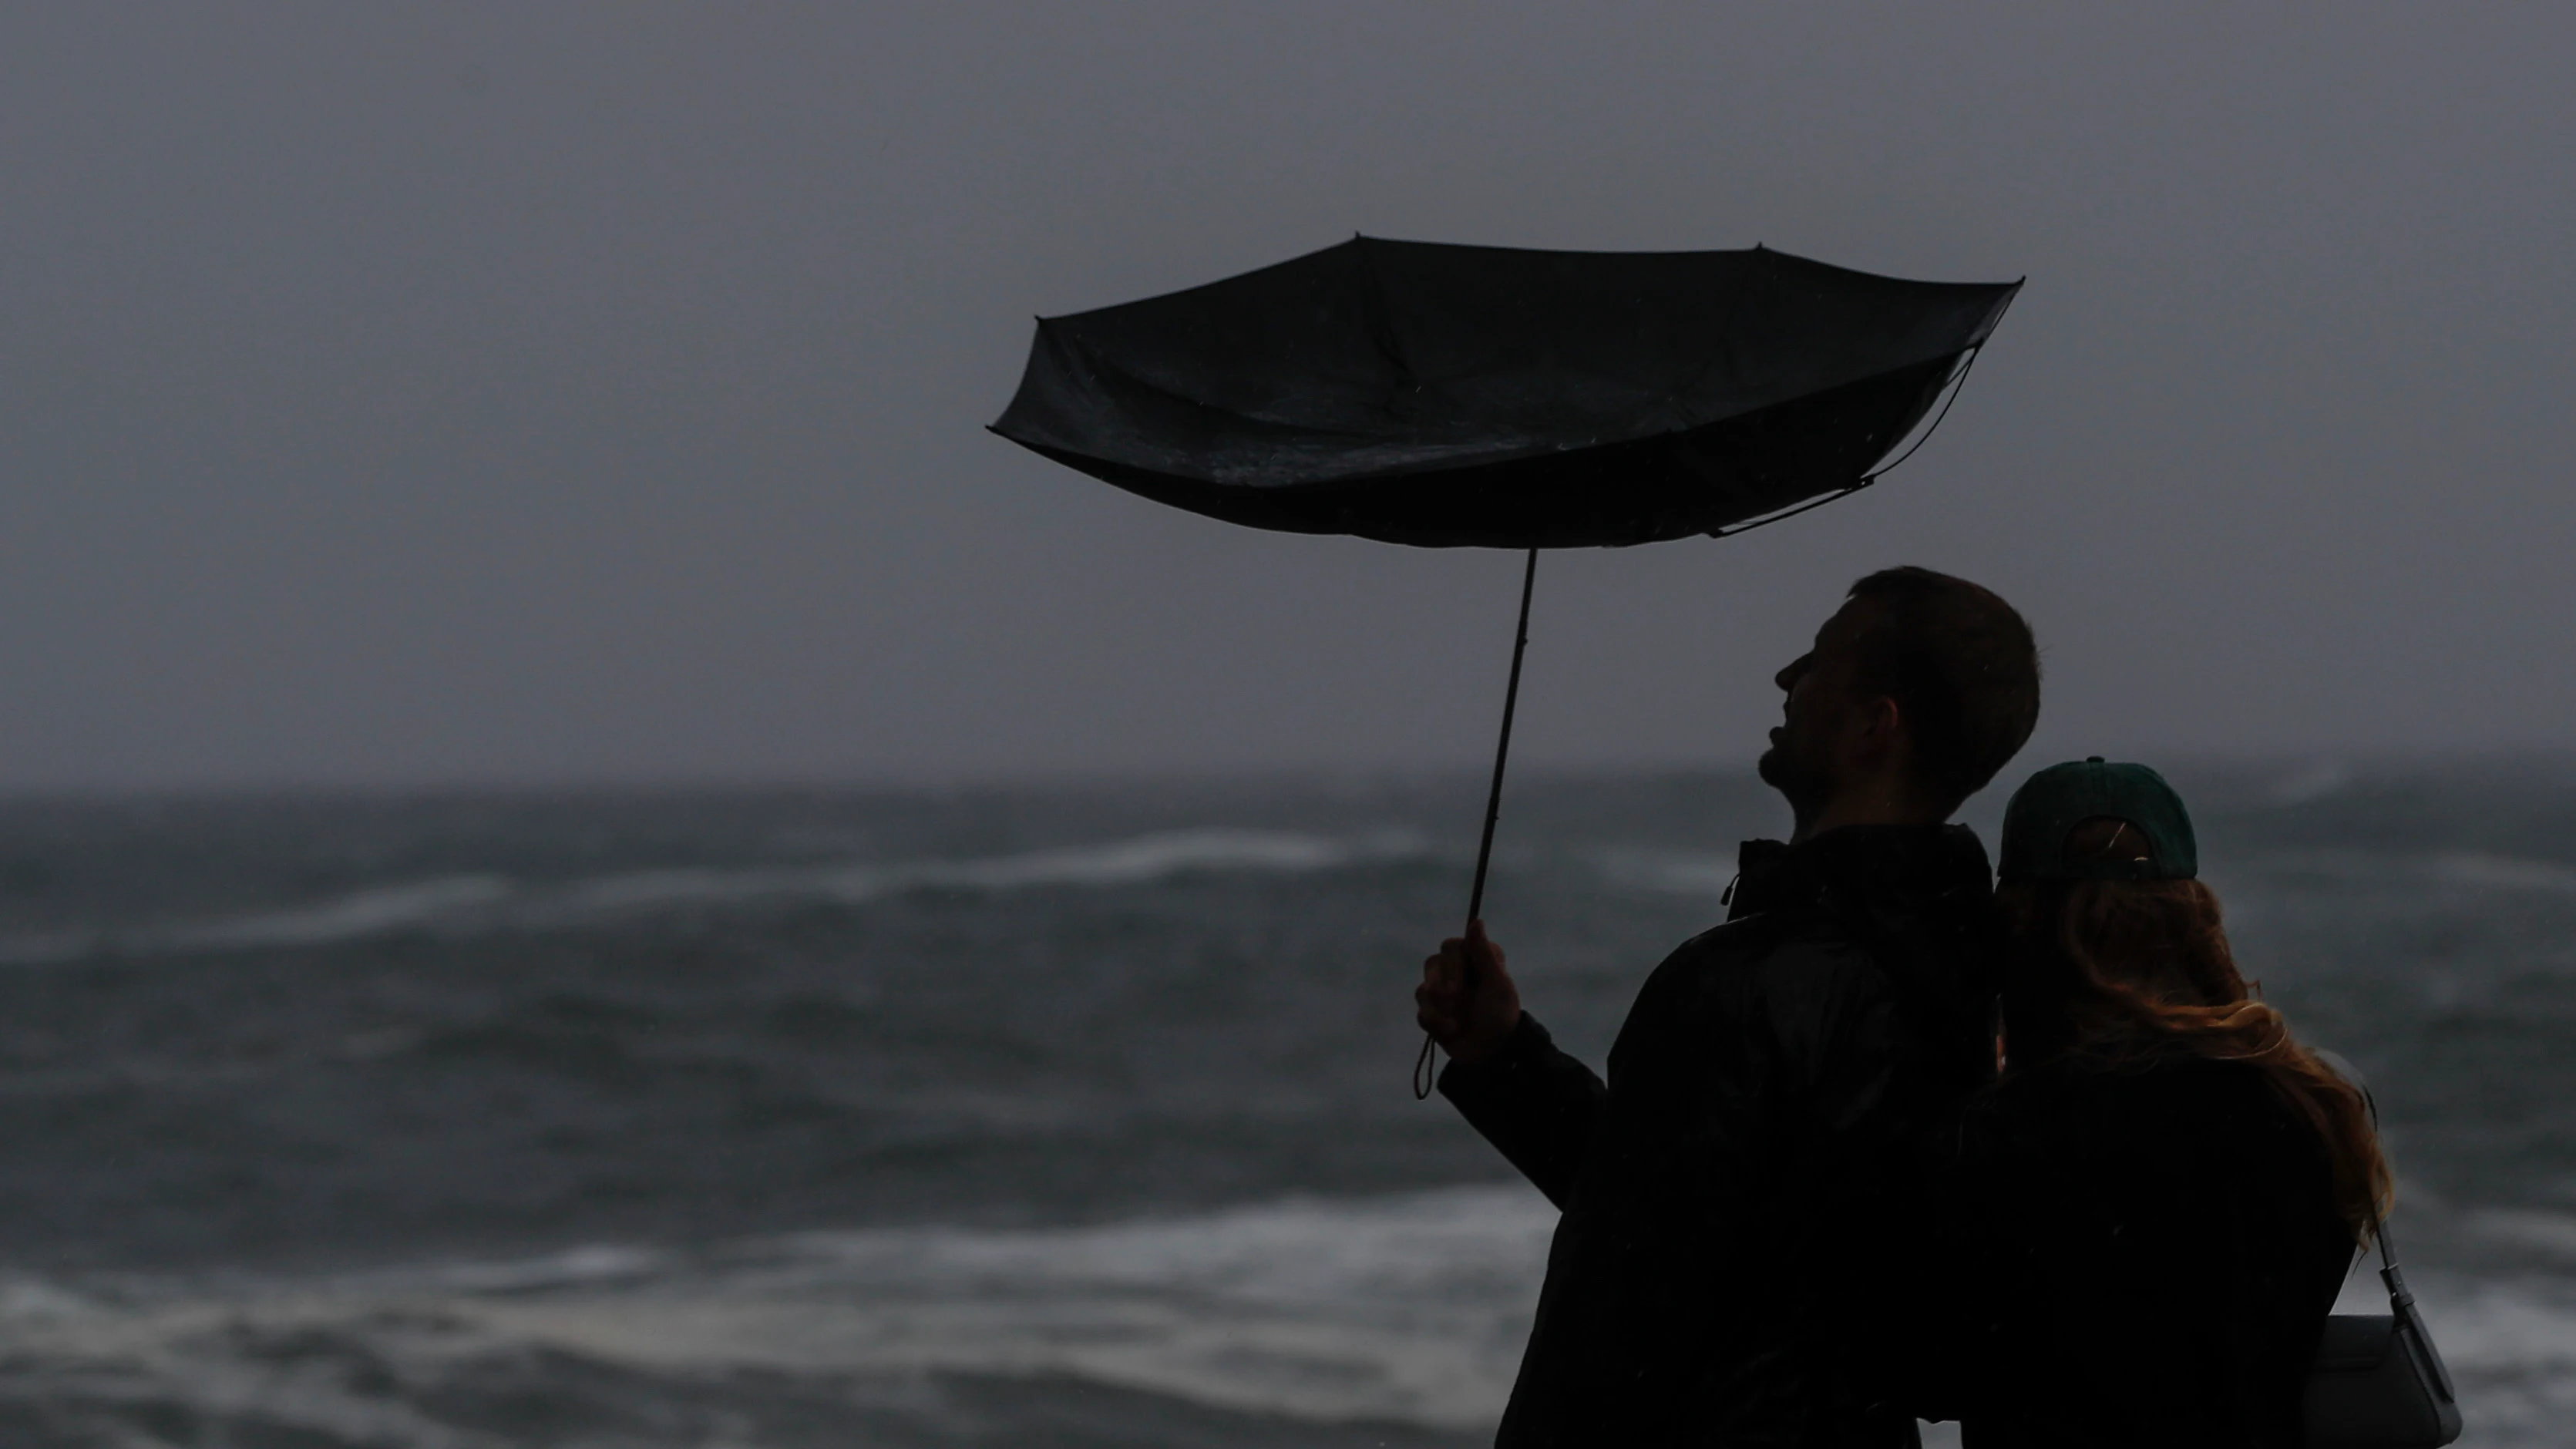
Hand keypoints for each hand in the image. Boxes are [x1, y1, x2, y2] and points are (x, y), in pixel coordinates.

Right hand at [1415, 919, 1522, 1065]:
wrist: (1492, 1054)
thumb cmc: (1501, 1015)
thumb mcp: (1498, 985)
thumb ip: (1485, 953)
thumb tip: (1476, 921)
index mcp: (1475, 960)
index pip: (1451, 946)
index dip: (1452, 963)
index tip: (1460, 984)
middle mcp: (1457, 972)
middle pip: (1432, 964)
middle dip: (1442, 985)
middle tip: (1455, 1001)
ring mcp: (1442, 993)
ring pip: (1423, 989)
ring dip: (1437, 1008)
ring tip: (1454, 1023)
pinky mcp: (1433, 1013)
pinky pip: (1421, 1011)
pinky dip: (1434, 1022)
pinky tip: (1450, 1031)